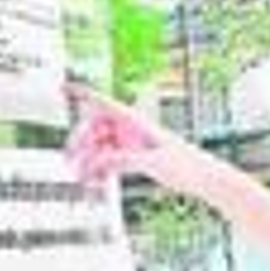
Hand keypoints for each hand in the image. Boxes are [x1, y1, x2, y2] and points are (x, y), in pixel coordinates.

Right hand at [64, 83, 200, 191]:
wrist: (206, 179)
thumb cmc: (188, 166)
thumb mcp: (153, 162)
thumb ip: (124, 159)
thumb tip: (99, 161)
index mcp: (138, 122)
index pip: (105, 104)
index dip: (83, 94)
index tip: (63, 87)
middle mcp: (134, 130)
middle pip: (97, 129)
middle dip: (82, 144)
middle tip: (72, 163)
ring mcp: (134, 144)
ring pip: (102, 148)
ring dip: (90, 162)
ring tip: (84, 180)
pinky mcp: (138, 158)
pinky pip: (111, 160)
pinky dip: (101, 170)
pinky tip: (96, 183)